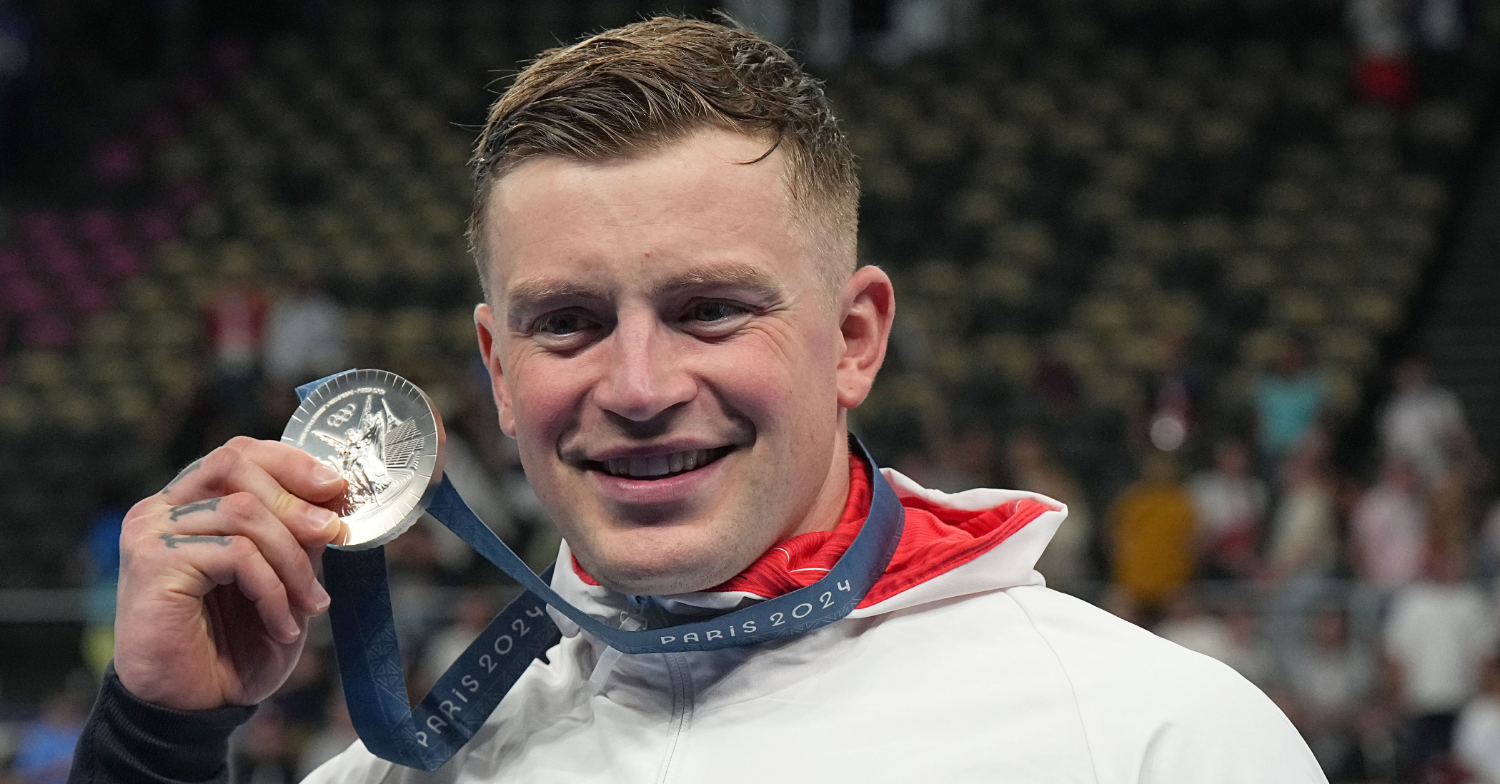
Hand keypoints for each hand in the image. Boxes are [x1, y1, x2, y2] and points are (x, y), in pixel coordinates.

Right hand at [114, 437, 347, 710]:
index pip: (240, 454)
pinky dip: (272, 589)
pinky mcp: (154, 563)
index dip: (293, 462)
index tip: (338, 488)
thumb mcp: (284, 579)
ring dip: (291, 560)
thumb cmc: (236, 643)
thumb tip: (331, 500)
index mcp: (192, 503)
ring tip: (310, 604)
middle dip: (295, 500)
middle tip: (333, 536)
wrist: (195, 706)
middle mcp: (163, 509)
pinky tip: (282, 623)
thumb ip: (297, 536)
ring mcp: (152, 533)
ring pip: (243, 512)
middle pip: (235, 464)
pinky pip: (236, 554)